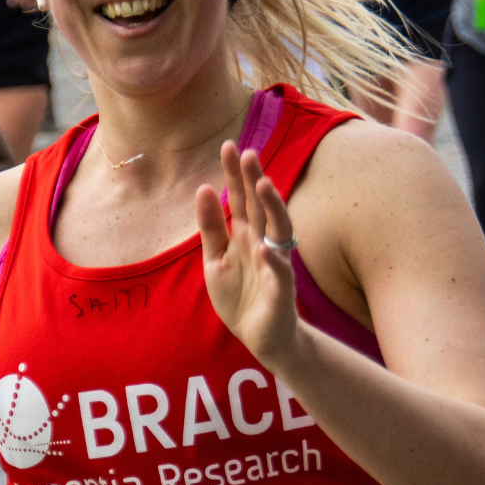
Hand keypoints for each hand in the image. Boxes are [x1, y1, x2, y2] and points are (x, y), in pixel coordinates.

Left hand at [196, 142, 299, 368]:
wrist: (260, 338)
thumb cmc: (240, 295)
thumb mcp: (216, 258)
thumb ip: (211, 226)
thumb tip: (203, 188)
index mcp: (246, 234)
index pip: (241, 198)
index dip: (235, 174)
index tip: (228, 145)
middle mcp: (264, 243)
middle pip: (261, 206)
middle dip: (255, 180)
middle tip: (248, 152)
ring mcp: (276, 265)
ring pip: (278, 231)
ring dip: (273, 208)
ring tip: (264, 184)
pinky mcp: (282, 292)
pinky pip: (281, 274)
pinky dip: (275, 262)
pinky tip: (266, 250)